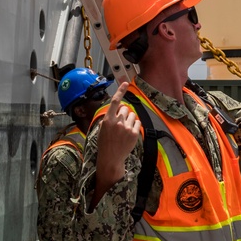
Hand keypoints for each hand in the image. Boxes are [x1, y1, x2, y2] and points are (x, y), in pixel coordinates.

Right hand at [92, 82, 140, 206]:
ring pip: (133, 115)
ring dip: (130, 120)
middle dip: (124, 113)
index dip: (120, 91)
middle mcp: (118, 122)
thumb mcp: (103, 128)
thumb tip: (120, 109)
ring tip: (123, 130)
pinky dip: (134, 126)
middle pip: (126, 109)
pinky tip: (128, 134)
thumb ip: (111, 117)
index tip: (125, 82)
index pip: (115, 101)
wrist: (111, 158)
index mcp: (108, 119)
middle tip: (119, 124)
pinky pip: (137, 123)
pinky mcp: (134, 133)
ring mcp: (126, 128)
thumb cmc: (105, 142)